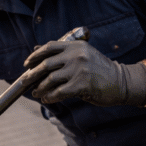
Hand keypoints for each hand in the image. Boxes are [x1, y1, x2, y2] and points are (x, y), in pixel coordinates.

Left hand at [22, 40, 145, 105]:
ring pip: (50, 80)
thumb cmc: (98, 70)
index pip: (49, 47)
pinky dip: (49, 97)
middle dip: (32, 75)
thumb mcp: (82, 55)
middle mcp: (77, 55)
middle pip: (46, 64)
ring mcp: (79, 70)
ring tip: (36, 93)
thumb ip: (62, 54)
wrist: (121, 82)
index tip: (26, 64)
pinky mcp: (82, 85)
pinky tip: (46, 99)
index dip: (35, 56)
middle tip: (24, 82)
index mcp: (75, 46)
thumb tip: (36, 50)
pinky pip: (58, 92)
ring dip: (40, 88)